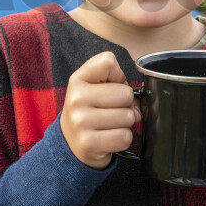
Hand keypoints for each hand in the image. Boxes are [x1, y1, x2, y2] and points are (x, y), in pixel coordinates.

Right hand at [60, 52, 140, 168]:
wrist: (69, 141)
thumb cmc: (88, 110)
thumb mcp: (91, 85)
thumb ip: (112, 76)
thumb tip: (135, 94)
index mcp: (77, 80)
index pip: (108, 61)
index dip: (118, 75)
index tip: (110, 86)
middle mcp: (76, 99)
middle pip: (126, 94)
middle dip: (126, 104)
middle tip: (113, 110)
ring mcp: (81, 122)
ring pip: (128, 117)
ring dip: (126, 123)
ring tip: (111, 124)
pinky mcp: (89, 143)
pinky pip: (124, 137)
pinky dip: (123, 138)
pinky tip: (110, 137)